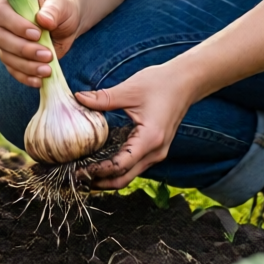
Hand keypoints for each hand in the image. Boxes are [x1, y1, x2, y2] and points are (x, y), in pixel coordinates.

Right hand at [0, 0, 81, 87]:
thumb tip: (43, 20)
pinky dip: (26, 76)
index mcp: (5, 1)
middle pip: (1, 38)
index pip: (2, 14)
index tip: (37, 34)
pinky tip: (39, 80)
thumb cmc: (60, 7)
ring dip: (27, 66)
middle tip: (47, 55)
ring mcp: (3, 41)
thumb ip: (52, 10)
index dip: (17, 26)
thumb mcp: (61, 4)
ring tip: (47, 70)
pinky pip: (13, 70)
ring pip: (6, 56)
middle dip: (24, 49)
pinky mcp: (10, 57)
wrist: (65, 22)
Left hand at [74, 65, 193, 189]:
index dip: (99, 171)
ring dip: (109, 176)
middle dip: (101, 181)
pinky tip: (103, 160)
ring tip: (86, 171)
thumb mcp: (130, 89)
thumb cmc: (162, 83)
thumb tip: (79, 98)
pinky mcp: (155, 148)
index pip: (121, 165)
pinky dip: (118, 167)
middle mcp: (156, 151)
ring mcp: (157, 152)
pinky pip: (135, 165)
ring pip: (130, 174)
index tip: (79, 169)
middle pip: (125, 178)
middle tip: (78, 176)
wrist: (186, 81)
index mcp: (150, 139)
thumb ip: (104, 98)